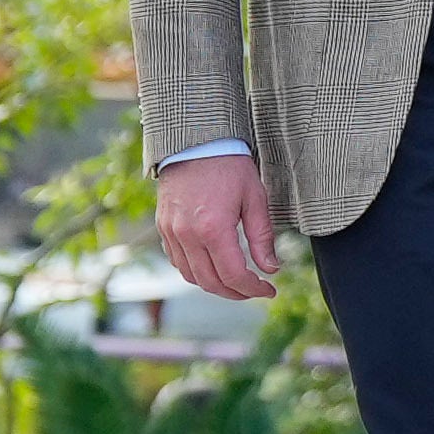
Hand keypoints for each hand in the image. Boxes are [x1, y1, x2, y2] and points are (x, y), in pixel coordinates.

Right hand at [153, 151, 283, 299]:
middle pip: (210, 282)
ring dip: (214, 286)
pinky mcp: (163, 227)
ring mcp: (171, 232)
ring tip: (236, 282)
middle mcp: (187, 235)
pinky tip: (213, 266)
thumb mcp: (255, 198)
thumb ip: (262, 237)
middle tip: (254, 290)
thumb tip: (271, 269)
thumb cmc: (229, 165)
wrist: (195, 141)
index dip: (253, 289)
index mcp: (213, 228)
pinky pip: (178, 261)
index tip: (269, 290)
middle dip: (236, 293)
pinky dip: (196, 271)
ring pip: (191, 276)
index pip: (233, 275)